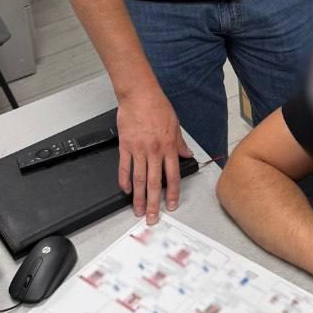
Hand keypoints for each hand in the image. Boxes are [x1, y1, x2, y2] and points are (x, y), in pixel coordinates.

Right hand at [116, 87, 192, 224]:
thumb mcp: (175, 124)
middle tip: (152, 218)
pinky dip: (124, 180)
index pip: (172, 176)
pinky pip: (124, 167)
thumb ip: (180, 143)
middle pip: (154, 183)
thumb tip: (188, 154)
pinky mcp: (125, 145)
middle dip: (153, 203)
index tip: (171, 205)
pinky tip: (126, 190)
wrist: (139, 94)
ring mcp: (138, 149)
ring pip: (139, 179)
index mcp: (169, 147)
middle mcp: (154, 151)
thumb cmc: (158, 106)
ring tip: (137, 210)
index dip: (172, 193)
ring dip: (138, 197)